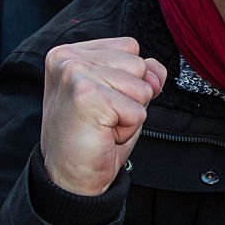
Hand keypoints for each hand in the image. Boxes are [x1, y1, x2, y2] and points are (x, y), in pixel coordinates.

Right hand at [40, 37, 166, 195]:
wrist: (70, 177)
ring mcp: (76, 74)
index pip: (130, 47)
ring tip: (103, 125)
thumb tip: (156, 73)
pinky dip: (127, 129)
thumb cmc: (92, 138)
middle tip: (102, 117)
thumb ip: (141, 74)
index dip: (129, 80)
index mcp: (70, 53)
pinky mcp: (87, 95)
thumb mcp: (120, 96)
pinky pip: (138, 111)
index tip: (102, 102)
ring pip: (141, 87)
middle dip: (130, 97)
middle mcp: (68, 58)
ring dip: (130, 114)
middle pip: (138, 64)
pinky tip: (103, 134)